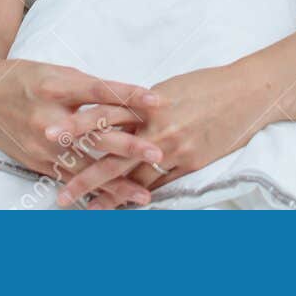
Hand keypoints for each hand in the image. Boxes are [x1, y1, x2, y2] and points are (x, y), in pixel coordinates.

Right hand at [0, 57, 165, 204]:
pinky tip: (112, 202)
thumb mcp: (58, 73)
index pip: (100, 91)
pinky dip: (92, 191)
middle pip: (95, 133)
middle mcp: (49, 117)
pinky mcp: (36, 162)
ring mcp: (41, 144)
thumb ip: (90, 88)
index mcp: (57, 86)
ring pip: (84, 165)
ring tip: (143, 194)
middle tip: (158, 153)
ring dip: (115, 182)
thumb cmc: (25, 78)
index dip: (129, 96)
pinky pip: (69, 180)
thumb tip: (130, 97)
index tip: (158, 101)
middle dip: (129, 146)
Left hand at [55, 65, 264, 208]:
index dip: (77, 130)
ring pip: (134, 176)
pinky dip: (141, 195)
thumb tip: (121, 113)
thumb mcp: (169, 88)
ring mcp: (174, 148)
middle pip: (113, 155)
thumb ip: (143, 105)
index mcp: (146, 103)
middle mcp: (156, 128)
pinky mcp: (190, 162)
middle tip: (60, 192)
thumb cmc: (207, 84)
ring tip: (89, 210)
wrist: (246, 92)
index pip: (104, 120)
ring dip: (110, 195)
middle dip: (85, 175)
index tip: (50, 138)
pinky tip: (126, 207)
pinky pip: (160, 184)